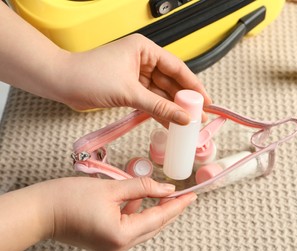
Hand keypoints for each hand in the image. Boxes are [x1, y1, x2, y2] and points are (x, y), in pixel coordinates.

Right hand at [42, 177, 195, 250]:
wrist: (40, 211)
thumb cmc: (69, 199)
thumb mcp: (112, 188)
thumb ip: (142, 187)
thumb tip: (166, 189)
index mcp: (121, 235)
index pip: (159, 219)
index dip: (177, 206)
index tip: (192, 196)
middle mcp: (118, 246)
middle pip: (153, 226)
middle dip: (170, 209)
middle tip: (185, 195)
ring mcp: (111, 247)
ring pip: (143, 227)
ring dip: (154, 211)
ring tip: (167, 194)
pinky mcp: (105, 242)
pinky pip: (129, 228)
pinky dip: (137, 213)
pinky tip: (141, 199)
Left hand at [57, 34, 211, 124]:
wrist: (61, 83)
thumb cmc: (89, 76)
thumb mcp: (129, 92)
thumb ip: (159, 106)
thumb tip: (183, 117)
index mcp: (144, 50)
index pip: (177, 68)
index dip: (193, 86)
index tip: (205, 101)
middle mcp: (142, 61)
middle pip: (170, 82)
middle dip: (184, 100)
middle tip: (198, 116)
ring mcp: (136, 76)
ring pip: (160, 94)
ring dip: (172, 108)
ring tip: (186, 124)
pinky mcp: (129, 89)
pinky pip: (149, 101)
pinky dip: (158, 112)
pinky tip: (169, 123)